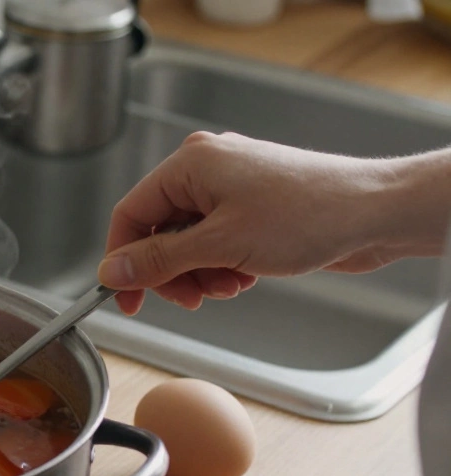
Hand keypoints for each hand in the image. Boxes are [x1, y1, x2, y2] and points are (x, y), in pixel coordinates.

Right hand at [97, 132, 450, 314]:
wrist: (375, 213)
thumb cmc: (309, 215)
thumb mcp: (220, 246)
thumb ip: (159, 259)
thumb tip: (113, 270)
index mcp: (190, 164)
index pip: (131, 214)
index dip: (123, 260)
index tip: (125, 298)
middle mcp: (206, 168)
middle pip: (158, 230)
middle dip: (171, 271)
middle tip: (189, 299)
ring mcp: (231, 186)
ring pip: (187, 241)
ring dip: (200, 273)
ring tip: (230, 284)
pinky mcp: (251, 205)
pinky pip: (215, 240)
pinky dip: (222, 265)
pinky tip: (245, 276)